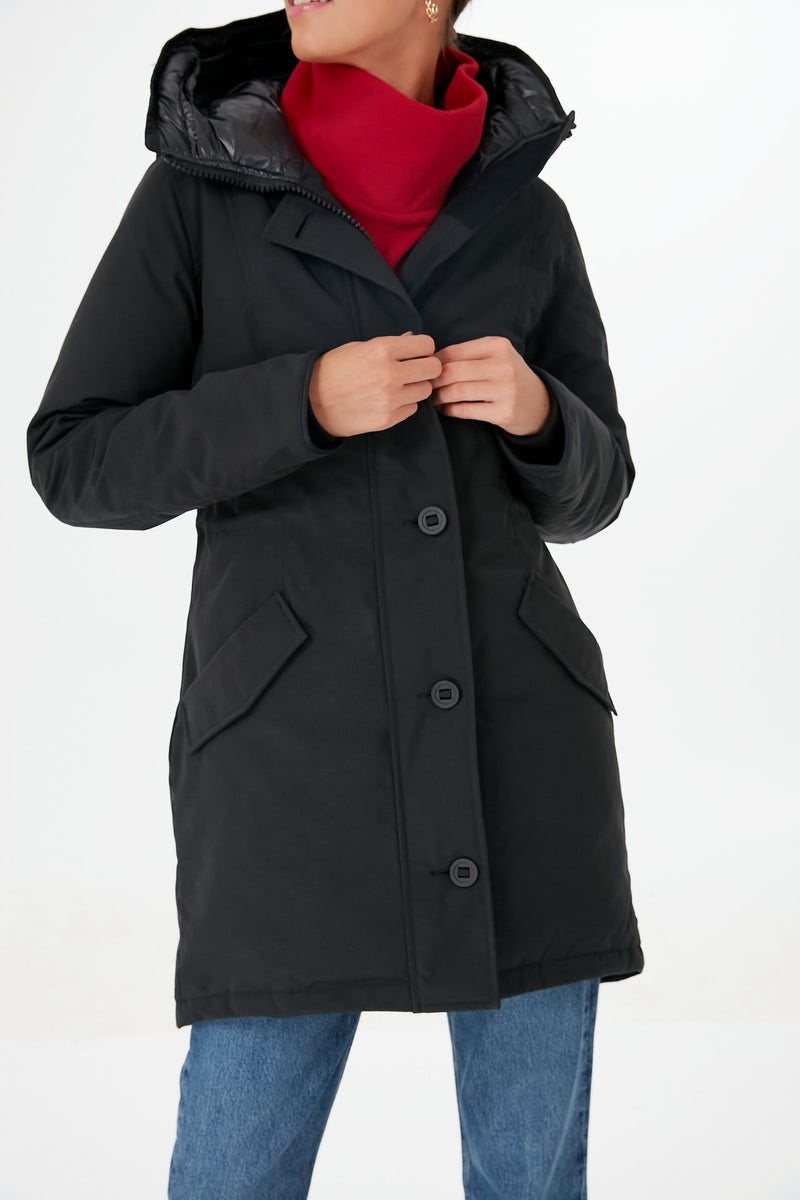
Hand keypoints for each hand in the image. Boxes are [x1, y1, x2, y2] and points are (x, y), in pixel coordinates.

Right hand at [308, 332, 441, 438]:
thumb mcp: (359, 347)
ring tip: (400, 386)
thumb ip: (391, 344)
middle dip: (428, 368)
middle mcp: (389, 373)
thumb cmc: (334, 370)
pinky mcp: (387, 419)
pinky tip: (389, 400)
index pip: (426, 345)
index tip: (419, 353)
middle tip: (417, 370)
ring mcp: (390, 399)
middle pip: (433, 368)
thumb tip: (413, 339)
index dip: (425, 348)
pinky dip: (405, 404)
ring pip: (425, 390)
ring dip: (416, 387)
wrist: (312, 401)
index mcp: (382, 349)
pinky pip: (412, 408)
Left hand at [431, 336, 550, 435]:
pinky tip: (445, 409)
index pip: (453, 352)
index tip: (428, 372)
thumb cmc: (507, 376)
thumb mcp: (495, 355)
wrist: (537, 402)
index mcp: (498, 346)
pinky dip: (449, 410)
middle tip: (427, 387)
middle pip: (452, 372)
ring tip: (435, 399)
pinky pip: (465, 411)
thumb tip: (429, 359)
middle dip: (433, 381)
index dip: (434, 363)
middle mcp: (503, 366)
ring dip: (439, 398)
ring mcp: (505, 390)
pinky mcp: (504, 412)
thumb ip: (468, 353)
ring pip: (456, 392)